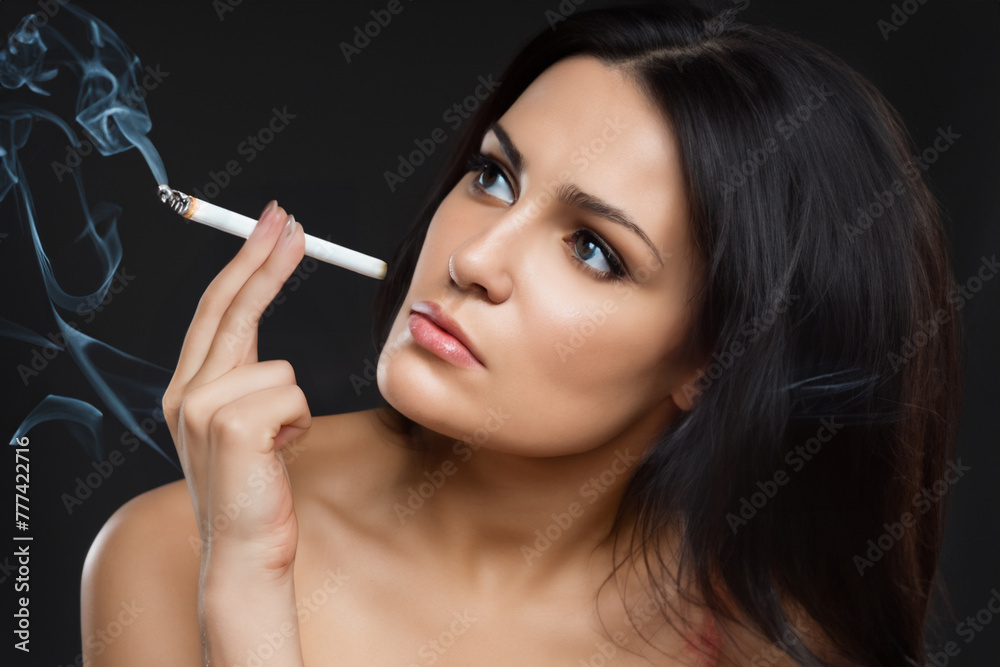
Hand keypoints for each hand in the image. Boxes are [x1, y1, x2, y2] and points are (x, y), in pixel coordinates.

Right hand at [161, 201, 309, 663]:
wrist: (245, 550)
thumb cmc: (255, 485)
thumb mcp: (245, 422)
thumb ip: (246, 375)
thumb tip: (266, 329)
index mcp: (186, 388)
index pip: (215, 309)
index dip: (245, 264)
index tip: (271, 228)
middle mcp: (184, 393)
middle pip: (231, 308)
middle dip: (264, 259)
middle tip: (291, 221)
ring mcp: (202, 409)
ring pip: (281, 365)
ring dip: (294, 405)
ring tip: (279, 443)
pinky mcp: (231, 426)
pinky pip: (294, 394)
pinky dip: (300, 422)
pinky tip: (281, 451)